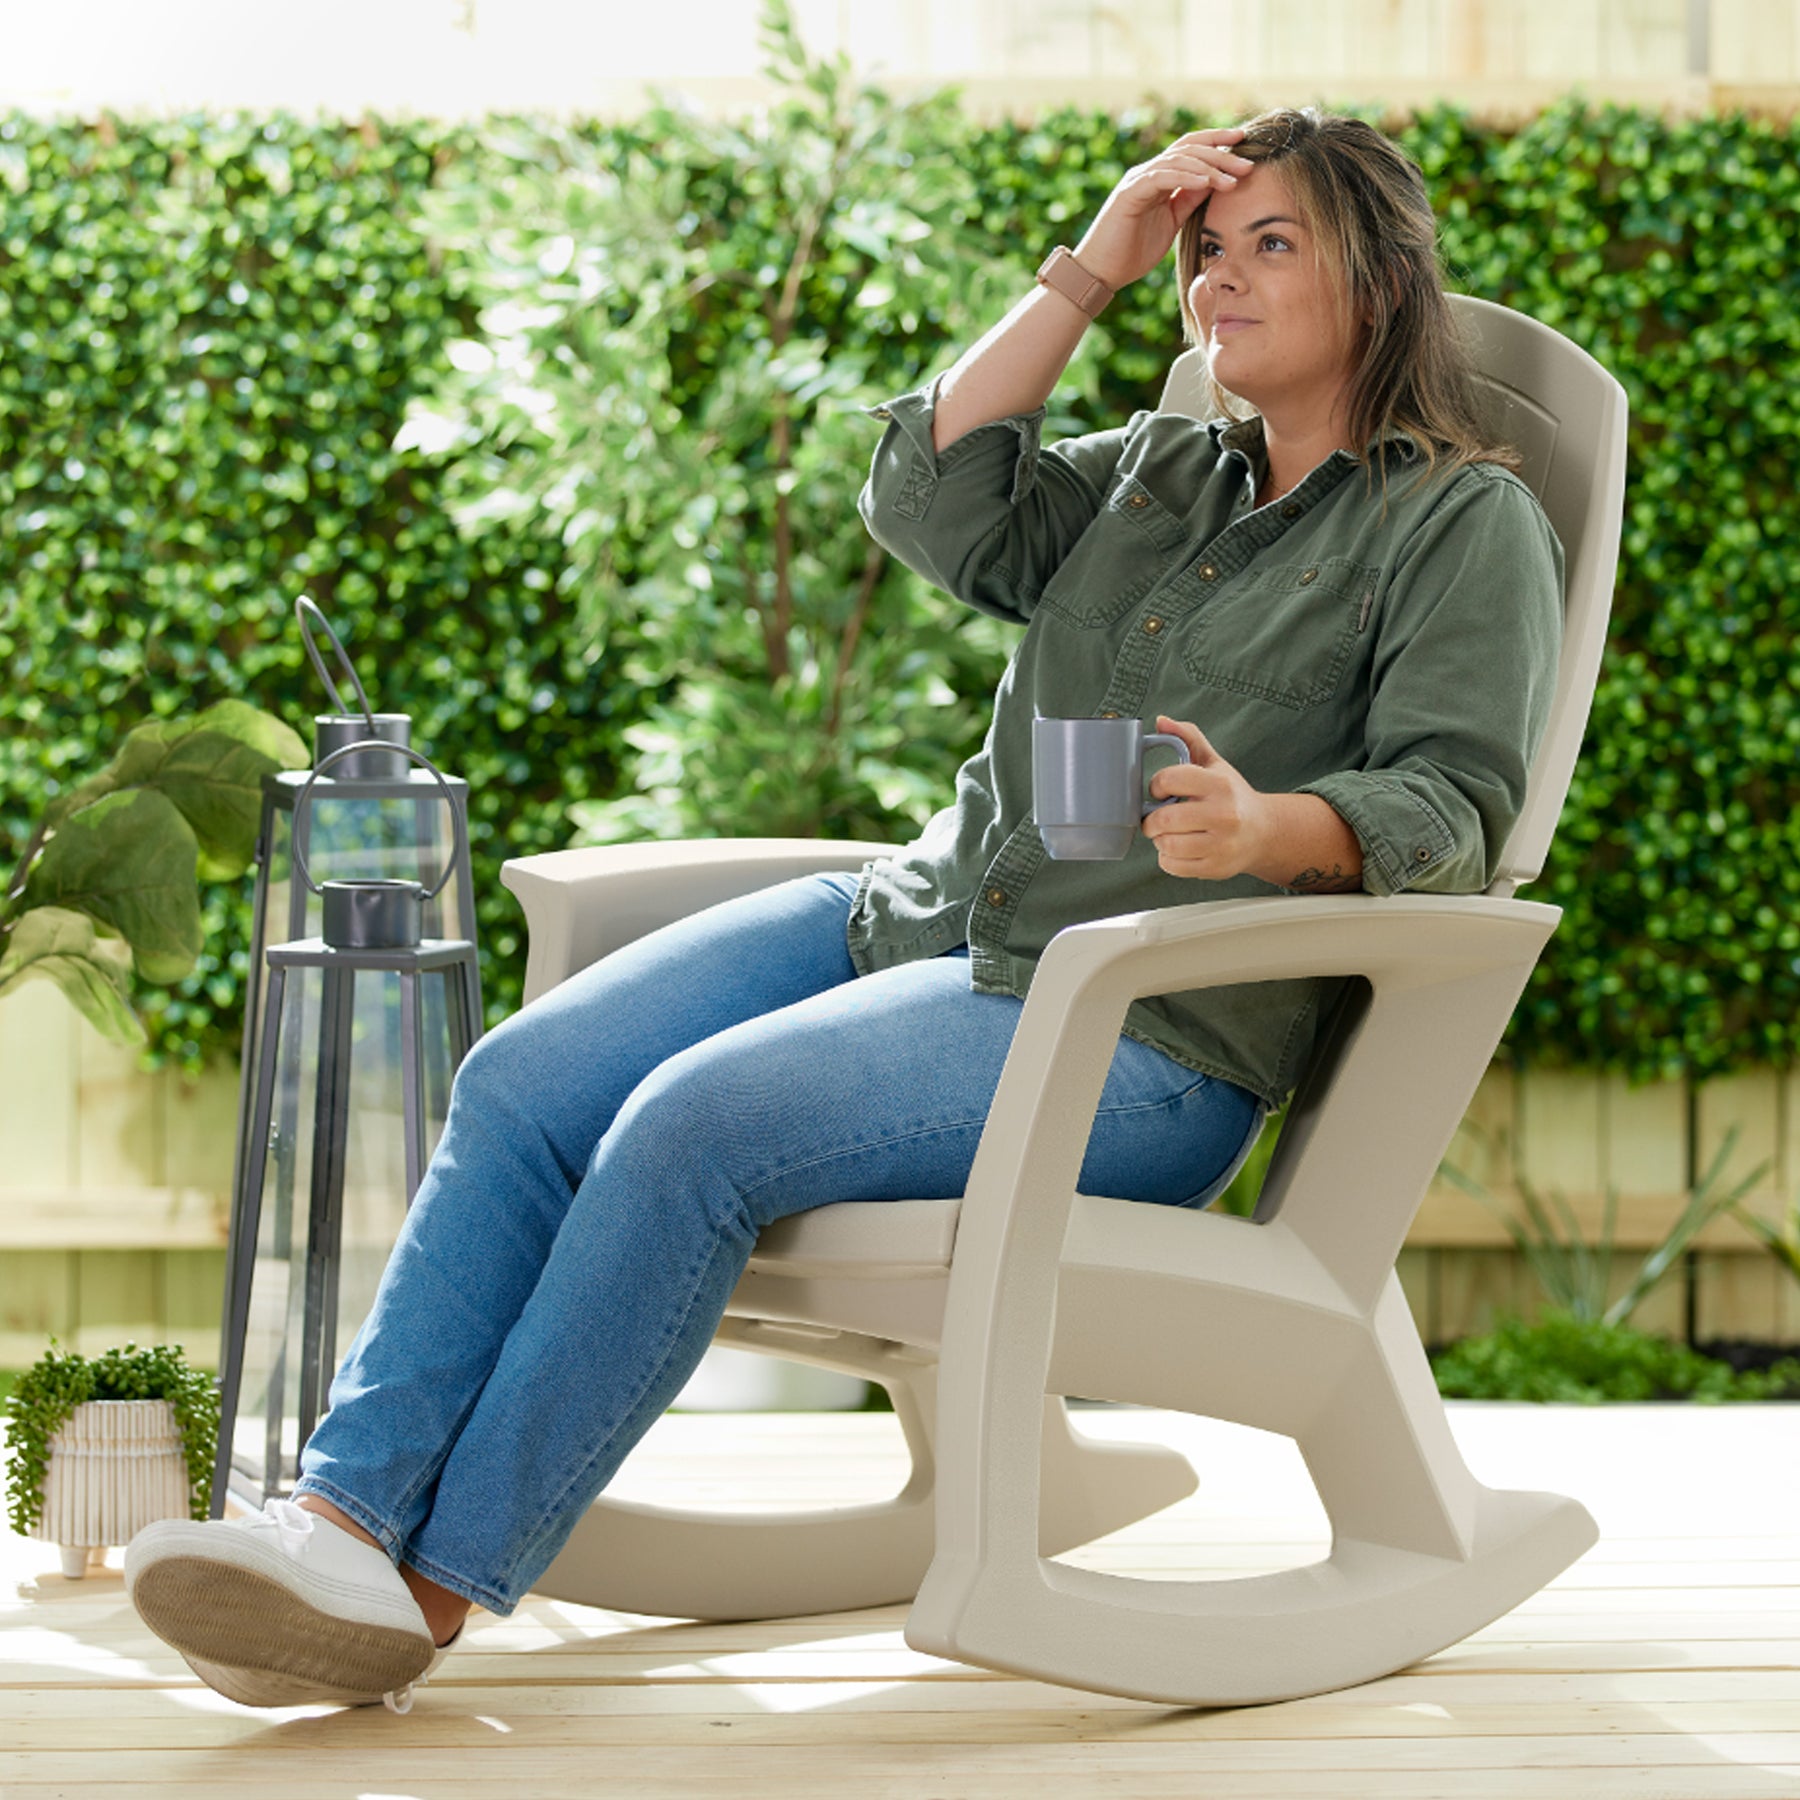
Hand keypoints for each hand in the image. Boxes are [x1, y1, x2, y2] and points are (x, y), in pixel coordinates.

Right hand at [1072, 130, 1254, 292]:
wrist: (1100, 273)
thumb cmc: (1131, 253)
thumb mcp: (1171, 223)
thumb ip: (1189, 201)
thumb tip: (1215, 183)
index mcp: (1159, 178)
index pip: (1192, 150)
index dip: (1218, 143)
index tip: (1245, 145)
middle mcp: (1148, 172)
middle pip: (1190, 149)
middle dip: (1222, 153)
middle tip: (1248, 163)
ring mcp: (1138, 180)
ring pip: (1179, 159)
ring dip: (1209, 167)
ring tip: (1233, 178)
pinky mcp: (1129, 193)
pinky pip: (1162, 177)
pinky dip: (1186, 177)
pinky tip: (1206, 182)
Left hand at [1141, 715, 1273, 880]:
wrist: (1264, 832)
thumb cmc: (1232, 795)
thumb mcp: (1214, 764)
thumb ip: (1189, 739)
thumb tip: (1161, 720)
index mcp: (1220, 784)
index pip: (1170, 779)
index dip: (1156, 785)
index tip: (1159, 791)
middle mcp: (1224, 814)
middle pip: (1165, 818)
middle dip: (1151, 819)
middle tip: (1154, 818)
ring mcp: (1221, 843)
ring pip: (1167, 845)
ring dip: (1159, 840)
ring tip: (1168, 833)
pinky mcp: (1216, 867)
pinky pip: (1173, 866)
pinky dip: (1167, 859)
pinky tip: (1178, 848)